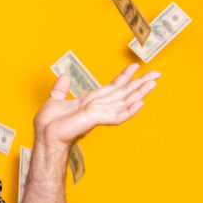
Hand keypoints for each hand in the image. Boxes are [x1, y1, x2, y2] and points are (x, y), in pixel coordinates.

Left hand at [34, 63, 159, 149]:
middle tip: (156, 73)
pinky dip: (129, 110)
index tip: (135, 66)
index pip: (112, 87)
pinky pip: (116, 115)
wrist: (45, 135)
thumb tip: (64, 76)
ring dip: (140, 92)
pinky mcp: (95, 119)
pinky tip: (141, 103)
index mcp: (91, 101)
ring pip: (124, 101)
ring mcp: (98, 113)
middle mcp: (98, 106)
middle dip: (140, 83)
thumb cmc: (49, 124)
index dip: (124, 76)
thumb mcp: (54, 100)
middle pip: (123, 92)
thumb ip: (61, 89)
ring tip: (153, 83)